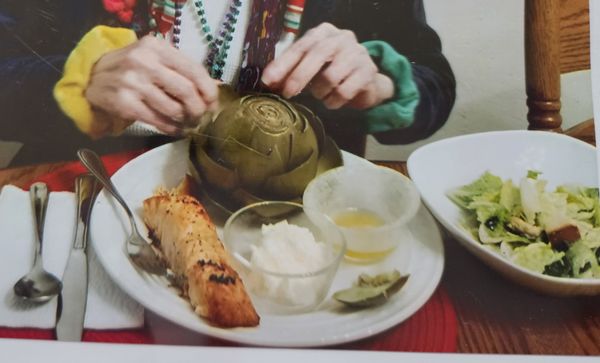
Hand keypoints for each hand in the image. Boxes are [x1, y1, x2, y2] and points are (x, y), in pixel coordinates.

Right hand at [85, 36, 218, 134]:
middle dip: (199, 109)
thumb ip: (183, 70)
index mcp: (157, 47)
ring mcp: (132, 82)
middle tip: (201, 116)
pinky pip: (158, 120)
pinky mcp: (124, 103)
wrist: (92, 78)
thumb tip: (216, 86)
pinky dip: (172, 128)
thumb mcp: (156, 60)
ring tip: (189, 123)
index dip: (209, 90)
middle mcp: (144, 62)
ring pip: (173, 109)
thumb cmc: (133, 69)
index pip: (193, 69)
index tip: (213, 103)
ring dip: (186, 121)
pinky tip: (176, 129)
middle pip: (186, 91)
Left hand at [261, 23, 393, 109]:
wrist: (365, 82)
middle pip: (317, 54)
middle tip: (287, 94)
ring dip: (320, 92)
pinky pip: (344, 91)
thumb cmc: (331, 72)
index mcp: (324, 32)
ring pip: (331, 76)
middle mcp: (342, 38)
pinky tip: (332, 101)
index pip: (301, 46)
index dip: (283, 64)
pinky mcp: (368, 72)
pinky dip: (333, 101)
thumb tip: (268, 82)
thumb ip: (290, 71)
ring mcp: (358, 53)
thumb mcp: (309, 68)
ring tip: (319, 95)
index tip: (268, 80)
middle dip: (299, 76)